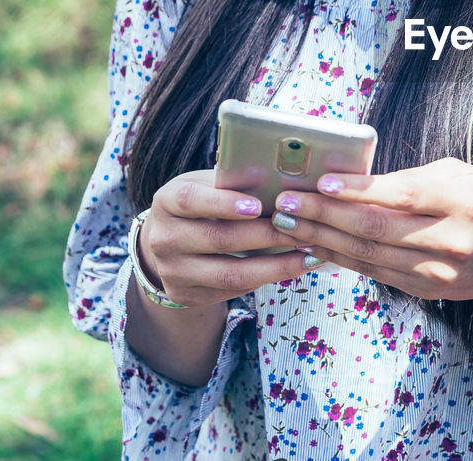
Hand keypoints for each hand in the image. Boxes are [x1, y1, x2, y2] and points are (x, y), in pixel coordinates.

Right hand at [138, 169, 320, 307]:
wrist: (168, 240)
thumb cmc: (201, 203)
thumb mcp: (209, 184)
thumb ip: (235, 181)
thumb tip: (279, 176)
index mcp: (167, 202)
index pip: (191, 201)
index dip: (224, 203)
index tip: (258, 206)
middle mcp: (163, 239)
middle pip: (219, 239)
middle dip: (268, 236)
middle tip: (304, 230)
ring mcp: (172, 272)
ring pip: (230, 274)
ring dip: (276, 266)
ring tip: (309, 255)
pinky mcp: (186, 295)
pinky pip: (233, 290)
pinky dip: (267, 278)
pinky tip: (293, 267)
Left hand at [267, 157, 472, 301]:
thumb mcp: (457, 175)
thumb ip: (409, 178)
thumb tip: (349, 181)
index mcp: (462, 201)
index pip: (403, 196)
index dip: (359, 190)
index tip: (321, 183)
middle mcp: (451, 240)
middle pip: (377, 229)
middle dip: (323, 216)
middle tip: (284, 203)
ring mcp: (438, 272)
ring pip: (368, 256)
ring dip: (321, 240)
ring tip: (286, 224)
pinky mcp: (426, 290)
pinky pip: (373, 273)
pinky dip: (339, 258)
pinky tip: (313, 245)